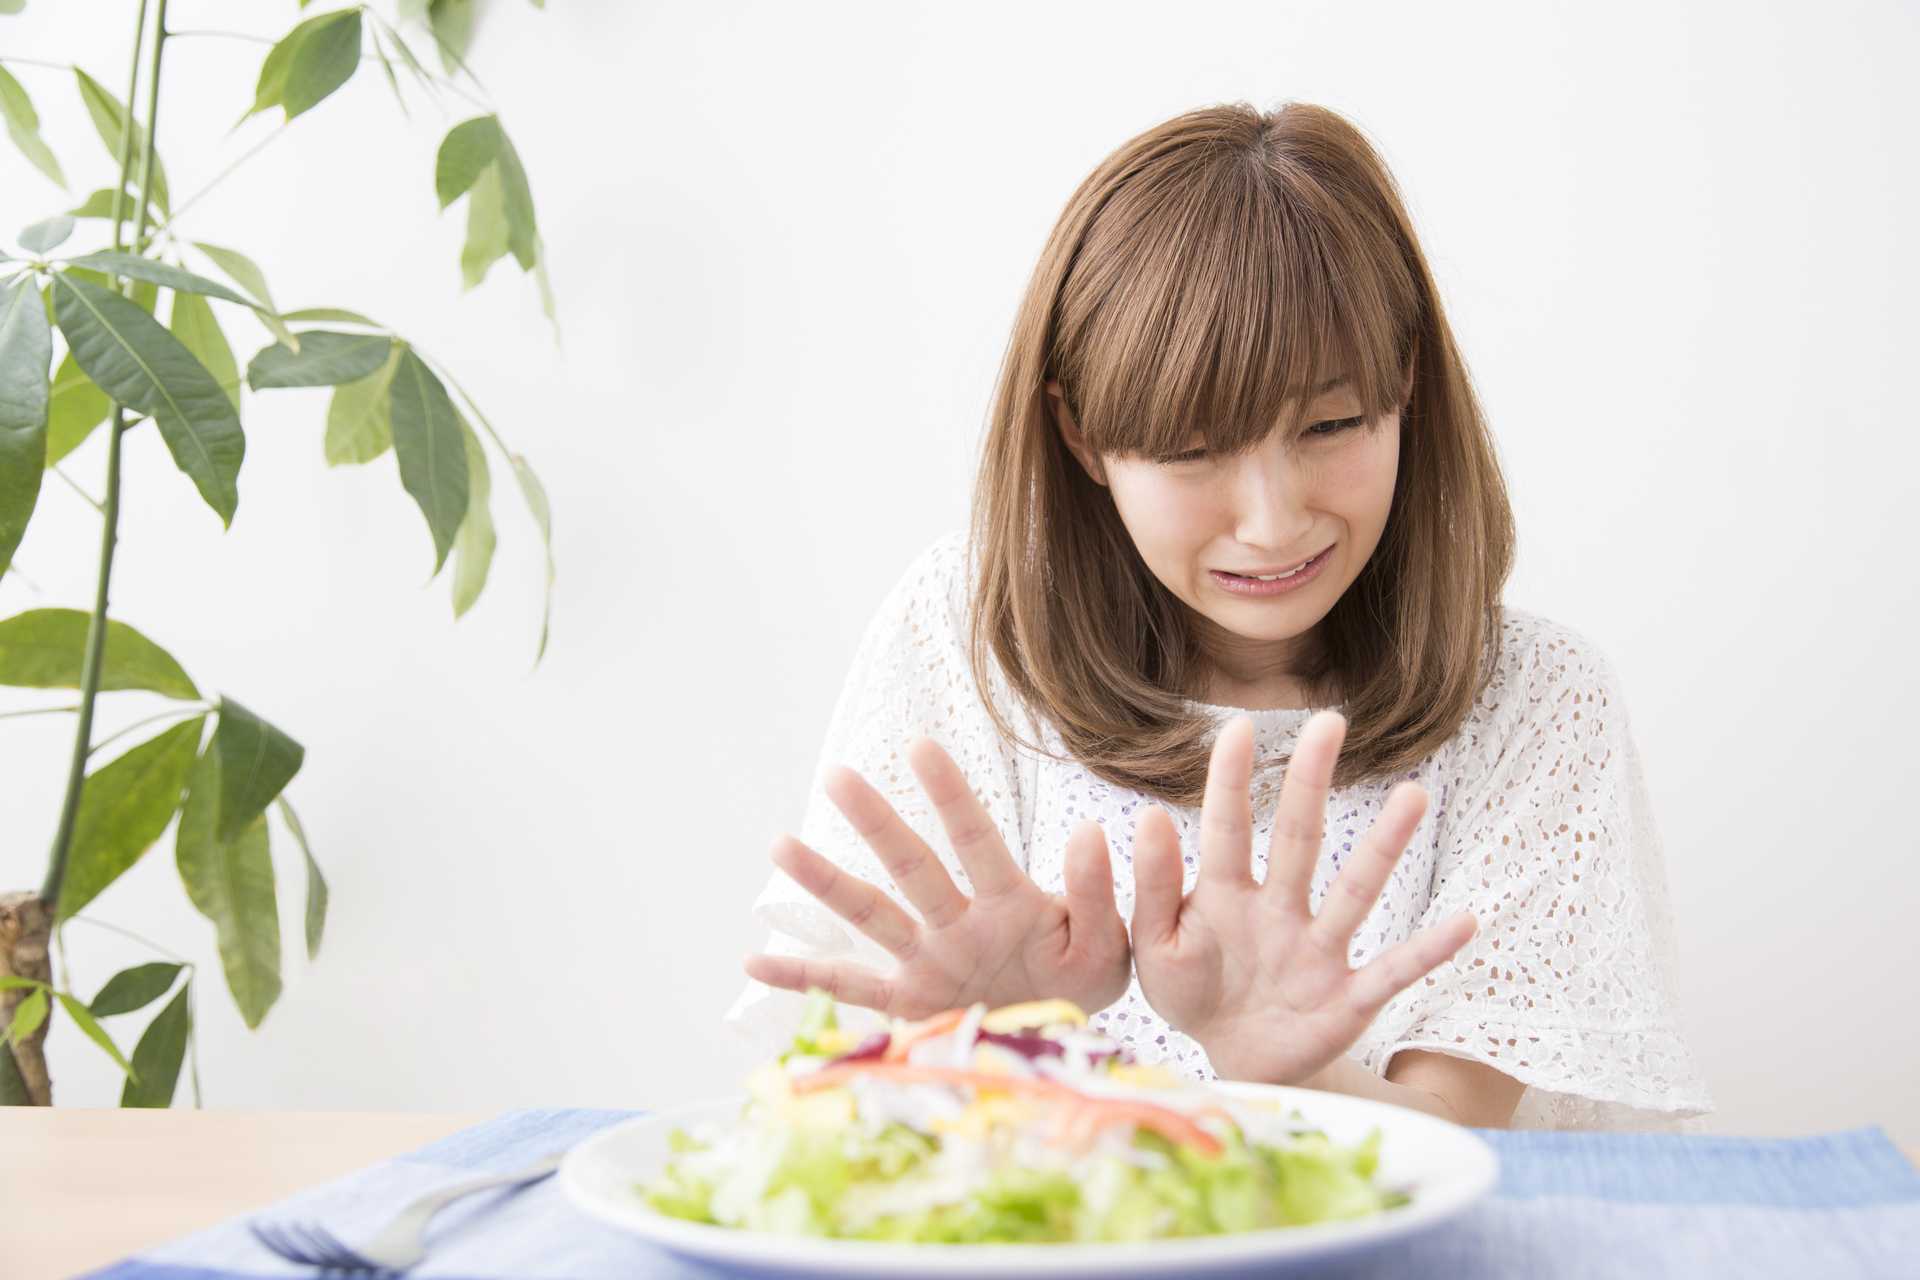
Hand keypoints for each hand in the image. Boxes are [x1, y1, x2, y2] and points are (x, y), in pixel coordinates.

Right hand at [744, 737, 1130, 1020]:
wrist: (1075, 1039)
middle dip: (877, 823)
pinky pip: (852, 990)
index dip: (951, 795)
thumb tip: (1087, 831)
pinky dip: (803, 978)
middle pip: (912, 866)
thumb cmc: (1087, 976)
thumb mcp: (1108, 941)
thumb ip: (1093, 892)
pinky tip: (755, 956)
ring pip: (871, 916)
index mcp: (1009, 903)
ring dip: (827, 882)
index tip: (920, 745)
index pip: (976, 840)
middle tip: (837, 775)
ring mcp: (930, 962)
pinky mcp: (912, 1006)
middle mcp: (958, 923)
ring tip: (779, 843)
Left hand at [1129, 712, 1477, 1084]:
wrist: (1232, 1060)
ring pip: (1354, 891)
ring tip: (1413, 795)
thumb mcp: (1154, 945)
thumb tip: (1149, 815)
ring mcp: (1318, 950)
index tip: (1236, 726)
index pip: (1226, 828)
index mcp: (1225, 894)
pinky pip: (1393, 970)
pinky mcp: (1347, 998)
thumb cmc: (1193, 992)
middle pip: (1297, 838)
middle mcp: (1279, 909)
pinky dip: (1428, 951)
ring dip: (1384, 847)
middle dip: (1309, 782)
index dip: (1229, 780)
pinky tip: (1466, 922)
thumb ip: (1154, 887)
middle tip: (1330, 721)